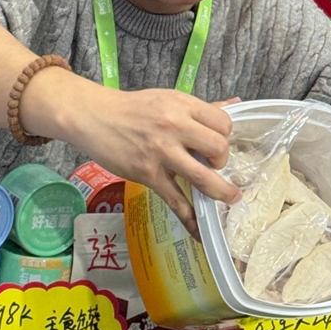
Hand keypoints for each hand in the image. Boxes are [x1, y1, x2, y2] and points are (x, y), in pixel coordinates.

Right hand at [66, 86, 242, 237]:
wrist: (95, 117)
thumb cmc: (133, 108)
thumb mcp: (169, 99)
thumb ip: (201, 107)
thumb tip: (235, 105)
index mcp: (182, 105)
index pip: (223, 123)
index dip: (225, 135)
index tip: (217, 143)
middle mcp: (175, 127)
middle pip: (219, 148)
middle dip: (222, 160)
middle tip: (213, 164)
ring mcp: (161, 152)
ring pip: (203, 177)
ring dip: (221, 191)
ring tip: (230, 198)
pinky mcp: (148, 174)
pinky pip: (176, 200)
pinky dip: (190, 219)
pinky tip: (199, 230)